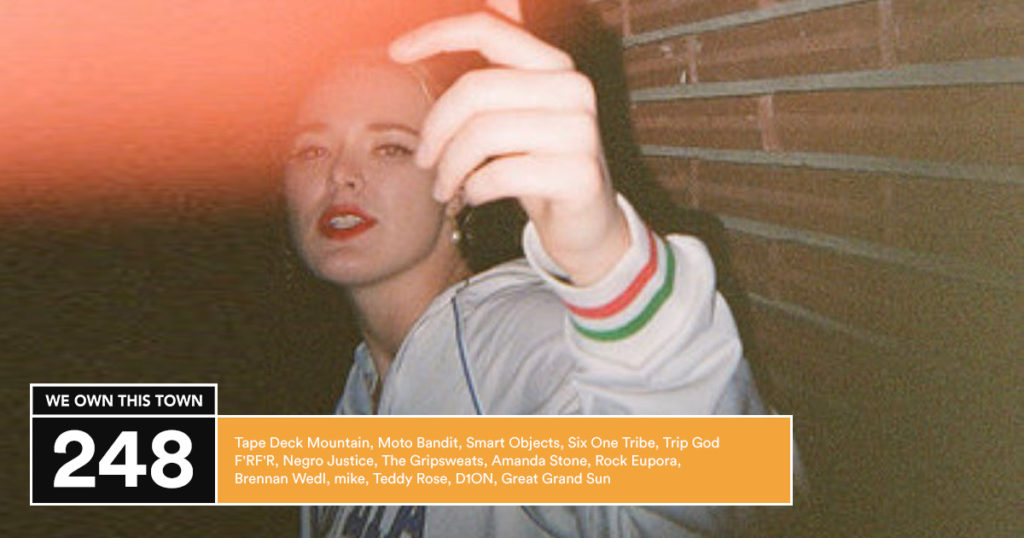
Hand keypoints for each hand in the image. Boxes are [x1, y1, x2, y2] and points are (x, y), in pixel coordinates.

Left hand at [389, 12, 629, 286]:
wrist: (586, 224)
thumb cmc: (539, 164)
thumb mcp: (521, 109)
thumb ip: (507, 59)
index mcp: (554, 66)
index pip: (489, 29)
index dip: (437, 34)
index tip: (396, 53)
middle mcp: (573, 90)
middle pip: (475, 90)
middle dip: (435, 129)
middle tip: (423, 160)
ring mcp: (580, 132)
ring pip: (482, 134)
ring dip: (450, 168)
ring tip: (444, 187)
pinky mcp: (578, 175)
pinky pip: (499, 175)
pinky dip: (474, 191)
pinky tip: (474, 197)